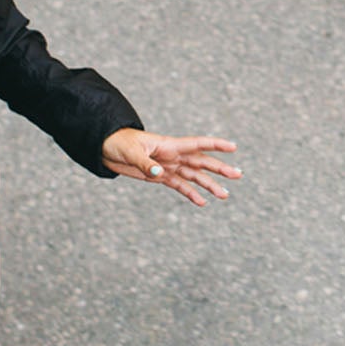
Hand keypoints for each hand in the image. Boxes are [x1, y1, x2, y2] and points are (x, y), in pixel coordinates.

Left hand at [102, 128, 239, 207]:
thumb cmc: (119, 143)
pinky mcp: (160, 176)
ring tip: (224, 195)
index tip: (234, 147)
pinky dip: (191, 194)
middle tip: (238, 175)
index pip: (198, 144)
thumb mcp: (131, 152)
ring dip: (209, 184)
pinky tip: (202, 202)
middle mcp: (173, 155)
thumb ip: (145, 163)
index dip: (216, 145)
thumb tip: (159, 173)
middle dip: (220, 169)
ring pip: (194, 176)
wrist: (106, 148)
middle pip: (201, 162)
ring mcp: (168, 166)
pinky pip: (180, 185)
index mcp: (169, 145)